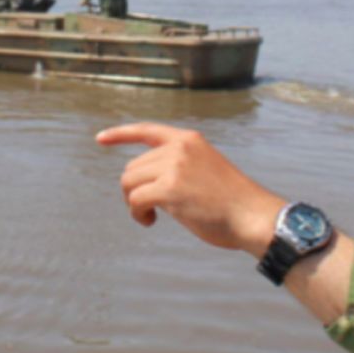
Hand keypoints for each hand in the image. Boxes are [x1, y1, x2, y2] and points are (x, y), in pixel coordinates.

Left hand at [97, 123, 285, 253]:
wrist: (253, 215)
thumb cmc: (232, 202)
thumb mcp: (207, 169)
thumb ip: (180, 167)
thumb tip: (146, 184)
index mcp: (189, 140)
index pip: (147, 130)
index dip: (121, 134)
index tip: (100, 139)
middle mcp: (180, 148)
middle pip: (133, 167)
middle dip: (136, 190)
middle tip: (151, 209)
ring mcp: (174, 166)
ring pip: (129, 183)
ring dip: (135, 203)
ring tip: (153, 216)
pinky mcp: (169, 189)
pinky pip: (135, 200)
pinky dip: (138, 214)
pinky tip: (151, 222)